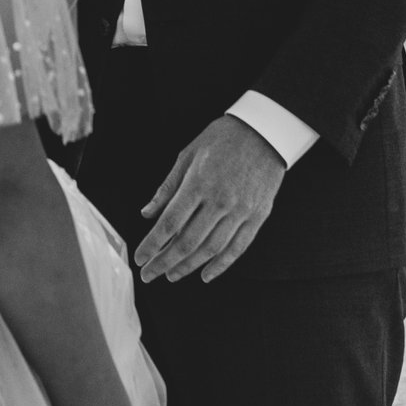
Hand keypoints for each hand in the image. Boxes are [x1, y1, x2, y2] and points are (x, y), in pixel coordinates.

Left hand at [133, 114, 285, 284]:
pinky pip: (238, 247)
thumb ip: (167, 187)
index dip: (153, 244)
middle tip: (150, 274)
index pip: (170, 223)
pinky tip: (206, 274)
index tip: (140, 258)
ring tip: (172, 275)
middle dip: (164, 262)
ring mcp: (241, 210)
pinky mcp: (258, 216)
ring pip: (211, 249)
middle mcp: (220, 200)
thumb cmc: (222, 139)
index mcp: (198, 183)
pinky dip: (221, 265)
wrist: (264, 131)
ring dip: (189, 267)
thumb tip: (146, 213)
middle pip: (188, 242)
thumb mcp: (188, 155)